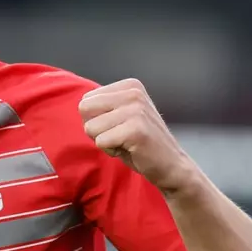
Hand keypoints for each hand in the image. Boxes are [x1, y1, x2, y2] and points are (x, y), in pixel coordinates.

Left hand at [77, 78, 197, 192]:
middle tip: (118, 136)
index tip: (118, 126)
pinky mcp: (135, 130)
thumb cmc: (140, 143)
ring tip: (126, 142)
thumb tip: (81, 105)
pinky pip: (101, 142)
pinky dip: (111, 151)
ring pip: (91, 127)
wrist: (170, 164)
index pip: (86, 100)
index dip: (96, 120)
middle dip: (95, 129)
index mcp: (130, 85)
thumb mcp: (121, 115)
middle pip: (84, 110)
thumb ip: (103, 106)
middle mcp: (133, 92)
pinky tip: (130, 150)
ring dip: (104, 141)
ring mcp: (136, 110)